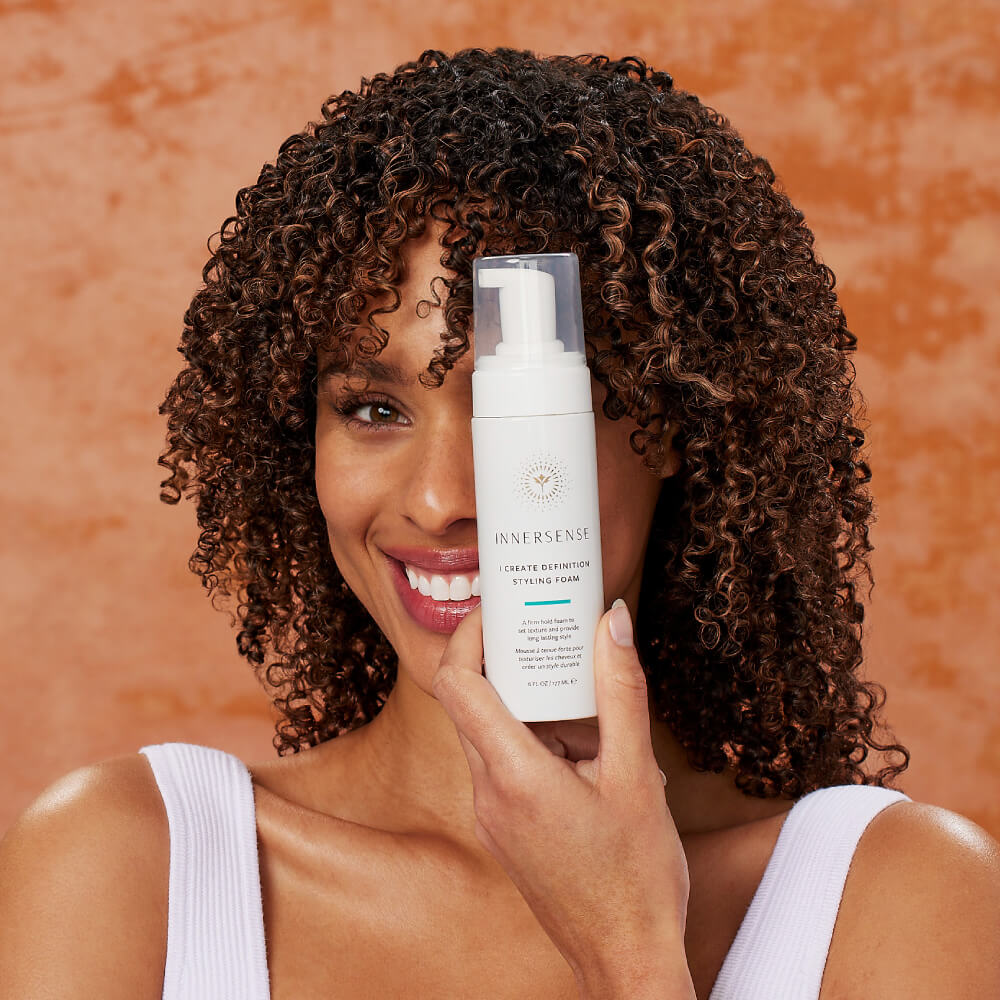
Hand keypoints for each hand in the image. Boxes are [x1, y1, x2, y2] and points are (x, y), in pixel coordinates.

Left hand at [431, 600, 691, 994]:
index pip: (457, 683)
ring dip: (527, 700)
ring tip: (579, 686)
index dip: (469, 635)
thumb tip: (611, 622)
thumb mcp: (638, 776)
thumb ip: (622, 692)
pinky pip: (505, 762)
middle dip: (505, 658)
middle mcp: (488, 793)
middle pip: (471, 701)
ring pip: (490, 732)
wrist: (625, 959)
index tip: (498, 606)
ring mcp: (492, 815)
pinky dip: (535, 737)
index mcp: (513, 776)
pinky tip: (585, 743)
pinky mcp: (505, 828)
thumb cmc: (636, 879)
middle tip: (546, 627)